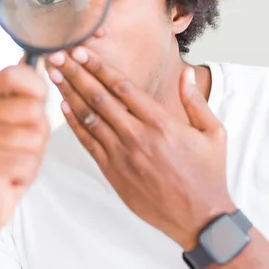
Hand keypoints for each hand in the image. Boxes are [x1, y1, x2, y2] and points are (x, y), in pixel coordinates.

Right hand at [0, 60, 49, 236]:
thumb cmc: (1, 161)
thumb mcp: (11, 123)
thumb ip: (23, 97)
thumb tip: (39, 66)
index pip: (14, 74)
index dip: (37, 88)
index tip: (37, 103)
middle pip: (33, 108)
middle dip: (39, 131)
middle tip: (20, 147)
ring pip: (35, 137)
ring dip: (34, 155)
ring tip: (13, 163)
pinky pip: (29, 162)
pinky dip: (27, 174)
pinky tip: (9, 179)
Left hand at [46, 47, 234, 249]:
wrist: (198, 218)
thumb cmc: (207, 175)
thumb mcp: (213, 134)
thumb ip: (196, 101)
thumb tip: (185, 73)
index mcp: (161, 123)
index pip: (122, 86)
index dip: (99, 67)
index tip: (82, 51)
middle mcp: (137, 136)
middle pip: (99, 97)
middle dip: (77, 73)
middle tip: (58, 55)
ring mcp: (122, 155)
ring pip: (89, 118)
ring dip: (70, 94)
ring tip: (55, 75)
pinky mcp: (113, 172)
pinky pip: (88, 143)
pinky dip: (74, 124)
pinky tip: (64, 107)